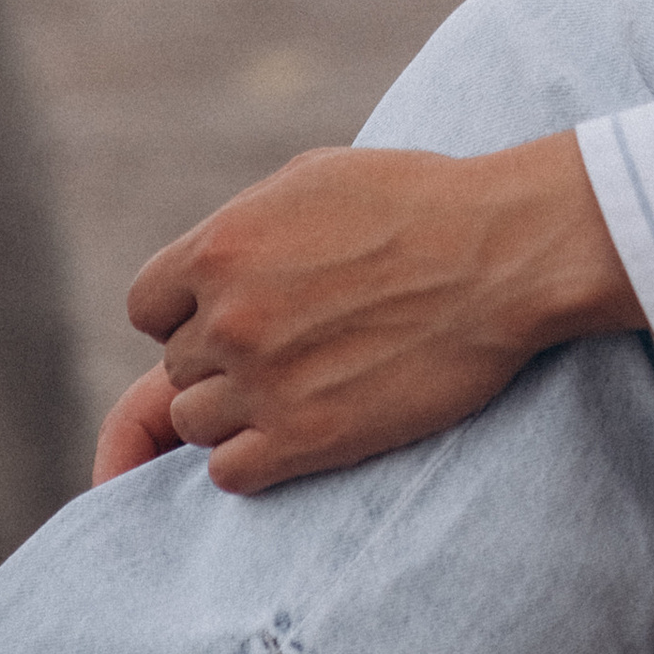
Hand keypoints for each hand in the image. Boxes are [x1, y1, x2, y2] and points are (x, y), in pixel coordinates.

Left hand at [96, 133, 646, 494]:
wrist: (504, 255)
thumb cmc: (422, 202)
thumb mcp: (312, 181)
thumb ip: (243, 226)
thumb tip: (209, 262)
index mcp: (220, 248)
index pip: (149, 307)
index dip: (190, 313)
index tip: (235, 314)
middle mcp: (228, 317)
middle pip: (179, 366)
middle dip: (223, 360)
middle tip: (294, 347)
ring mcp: (263, 381)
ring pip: (197, 422)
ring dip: (238, 411)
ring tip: (302, 389)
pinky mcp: (306, 438)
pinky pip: (228, 472)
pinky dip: (255, 458)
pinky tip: (303, 430)